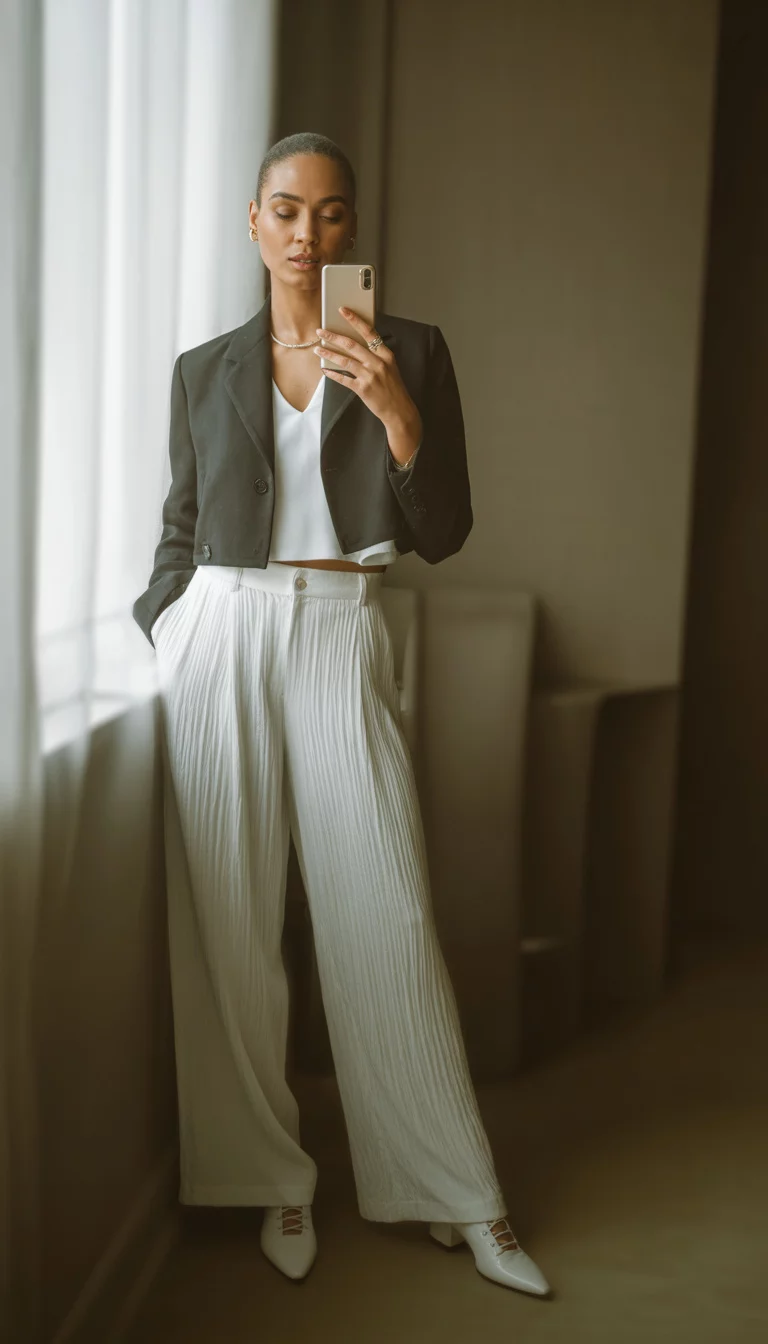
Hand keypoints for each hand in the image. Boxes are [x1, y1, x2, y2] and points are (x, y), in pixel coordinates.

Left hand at [314, 307, 421, 460]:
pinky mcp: (363, 389)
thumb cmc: (393, 388)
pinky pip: (344, 378)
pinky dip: (333, 374)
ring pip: (345, 360)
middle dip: (333, 336)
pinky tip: (324, 370)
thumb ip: (375, 356)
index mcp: (386, 355)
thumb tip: (354, 345)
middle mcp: (378, 363)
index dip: (355, 320)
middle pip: (352, 344)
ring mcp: (370, 376)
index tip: (343, 311)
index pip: (369, 332)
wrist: (399, 410)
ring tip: (318, 349)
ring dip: (329, 354)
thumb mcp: (390, 367)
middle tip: (321, 331)